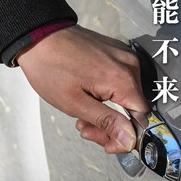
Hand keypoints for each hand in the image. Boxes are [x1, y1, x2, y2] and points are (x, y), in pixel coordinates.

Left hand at [17, 25, 148, 152]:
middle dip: (111, 125)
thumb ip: (106, 122)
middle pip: (134, 108)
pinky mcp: (116, 52)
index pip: (142, 118)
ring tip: (82, 115)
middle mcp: (129, 65)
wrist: (39, 37)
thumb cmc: (51, 68)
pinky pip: (121, 81)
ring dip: (108, 111)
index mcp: (122, 79)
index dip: (126, 135)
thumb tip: (130, 139)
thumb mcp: (75, 103)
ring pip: (127, 96)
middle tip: (86, 129)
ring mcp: (124, 56)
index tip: (107, 143)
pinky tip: (88, 98)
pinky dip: (107, 95)